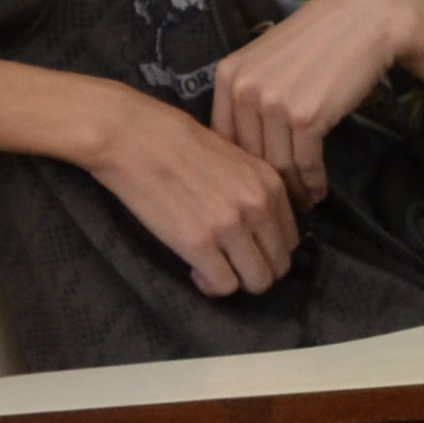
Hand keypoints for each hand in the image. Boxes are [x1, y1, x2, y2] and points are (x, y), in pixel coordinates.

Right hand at [83, 88, 300, 296]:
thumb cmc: (176, 141)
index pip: (290, 239)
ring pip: (258, 281)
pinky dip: (212, 285)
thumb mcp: (234, 157)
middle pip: (279, 265)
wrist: (134, 137)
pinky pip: (224, 285)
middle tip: (228, 263)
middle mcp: (258, 206)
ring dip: (237, 281)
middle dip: (255, 269)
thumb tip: (258, 225)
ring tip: (212, 268)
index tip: (243, 247)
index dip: (267, 249)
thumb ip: (253, 188)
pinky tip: (195, 270)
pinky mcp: (198, 244)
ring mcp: (230, 226)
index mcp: (270, 183)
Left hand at [210, 0, 420, 197]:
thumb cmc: (318, 40)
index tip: (256, 184)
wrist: (364, 22)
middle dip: (267, 183)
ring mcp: (274, 103)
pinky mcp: (306, 117)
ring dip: (293, 189)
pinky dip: (313, 183)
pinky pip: (305, 163)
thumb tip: (243, 144)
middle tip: (281, 203)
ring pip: (278, 164)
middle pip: (250, 155)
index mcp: (228, 75)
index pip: (224, 137)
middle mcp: (244, 89)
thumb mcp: (267, 60)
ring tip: (303, 202)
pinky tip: (319, 191)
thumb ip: (248, 93)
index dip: (240, 166)